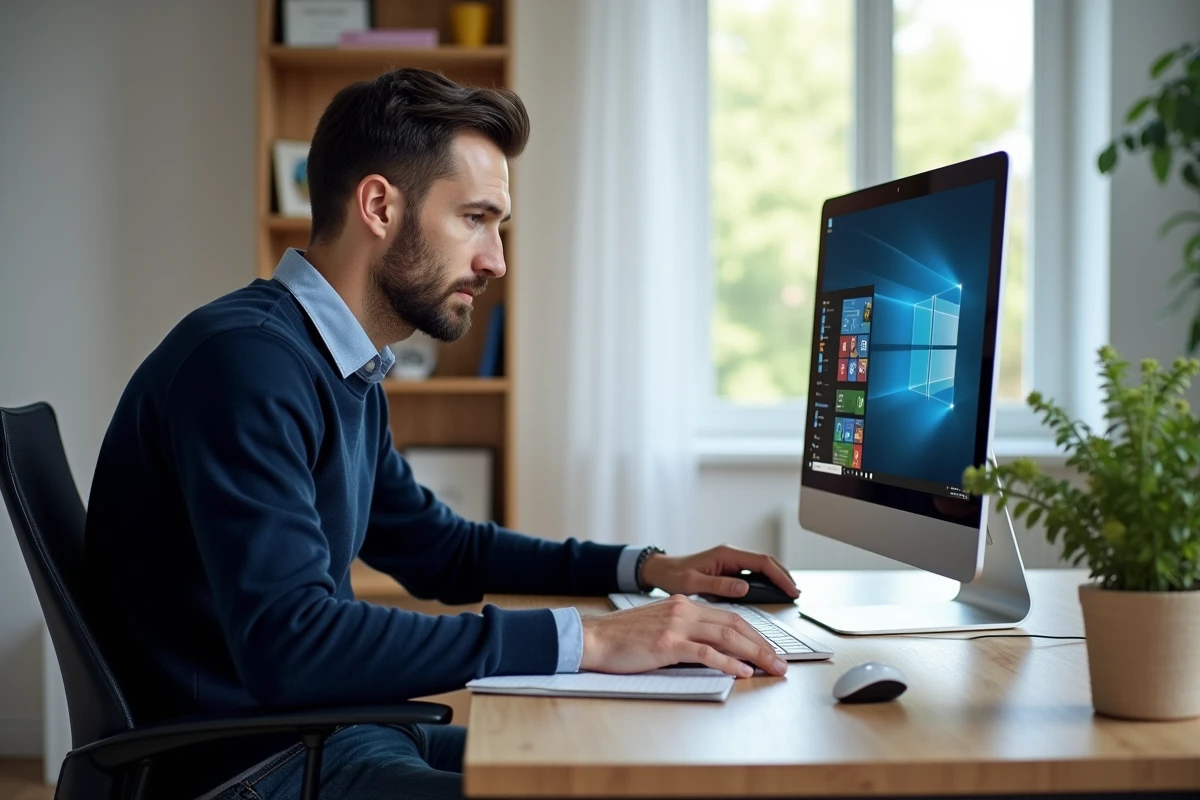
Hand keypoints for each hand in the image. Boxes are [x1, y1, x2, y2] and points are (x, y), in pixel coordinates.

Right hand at [580, 594, 787, 676]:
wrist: (594, 638)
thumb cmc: (622, 638)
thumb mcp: (659, 626)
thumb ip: (685, 632)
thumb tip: (712, 651)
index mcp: (683, 604)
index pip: (728, 616)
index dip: (754, 633)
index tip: (768, 649)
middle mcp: (683, 610)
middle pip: (735, 624)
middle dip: (762, 645)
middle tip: (781, 663)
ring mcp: (676, 625)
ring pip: (727, 636)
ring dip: (755, 654)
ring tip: (771, 669)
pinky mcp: (667, 644)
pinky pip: (706, 653)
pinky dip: (729, 663)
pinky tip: (742, 672)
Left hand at [638, 544, 798, 600]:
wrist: (661, 570)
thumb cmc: (673, 575)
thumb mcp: (693, 583)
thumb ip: (718, 585)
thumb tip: (744, 588)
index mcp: (725, 555)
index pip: (761, 562)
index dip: (779, 576)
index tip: (791, 590)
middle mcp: (731, 555)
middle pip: (766, 562)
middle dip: (784, 576)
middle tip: (796, 594)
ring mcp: (731, 561)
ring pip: (762, 567)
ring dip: (776, 578)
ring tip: (789, 594)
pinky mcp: (728, 569)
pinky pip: (753, 573)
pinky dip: (766, 581)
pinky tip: (771, 592)